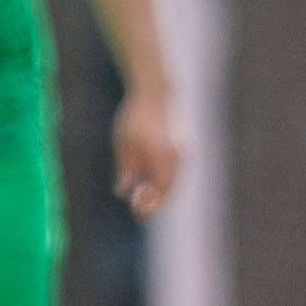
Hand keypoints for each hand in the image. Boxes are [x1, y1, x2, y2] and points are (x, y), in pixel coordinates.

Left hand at [112, 88, 185, 219]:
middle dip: (156, 200)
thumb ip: (126, 169)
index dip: (149, 205)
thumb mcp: (124, 144)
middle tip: (140, 210)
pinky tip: (151, 179)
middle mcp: (177, 157)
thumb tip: (123, 191)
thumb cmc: (135, 117)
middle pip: (169, 188)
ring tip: (144, 195)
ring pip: (173, 179)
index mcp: (162, 158)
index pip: (160, 191)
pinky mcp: (182, 147)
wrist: (156, 92)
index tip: (137, 213)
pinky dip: (164, 178)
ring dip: (160, 190)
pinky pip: (174, 169)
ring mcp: (182, 151)